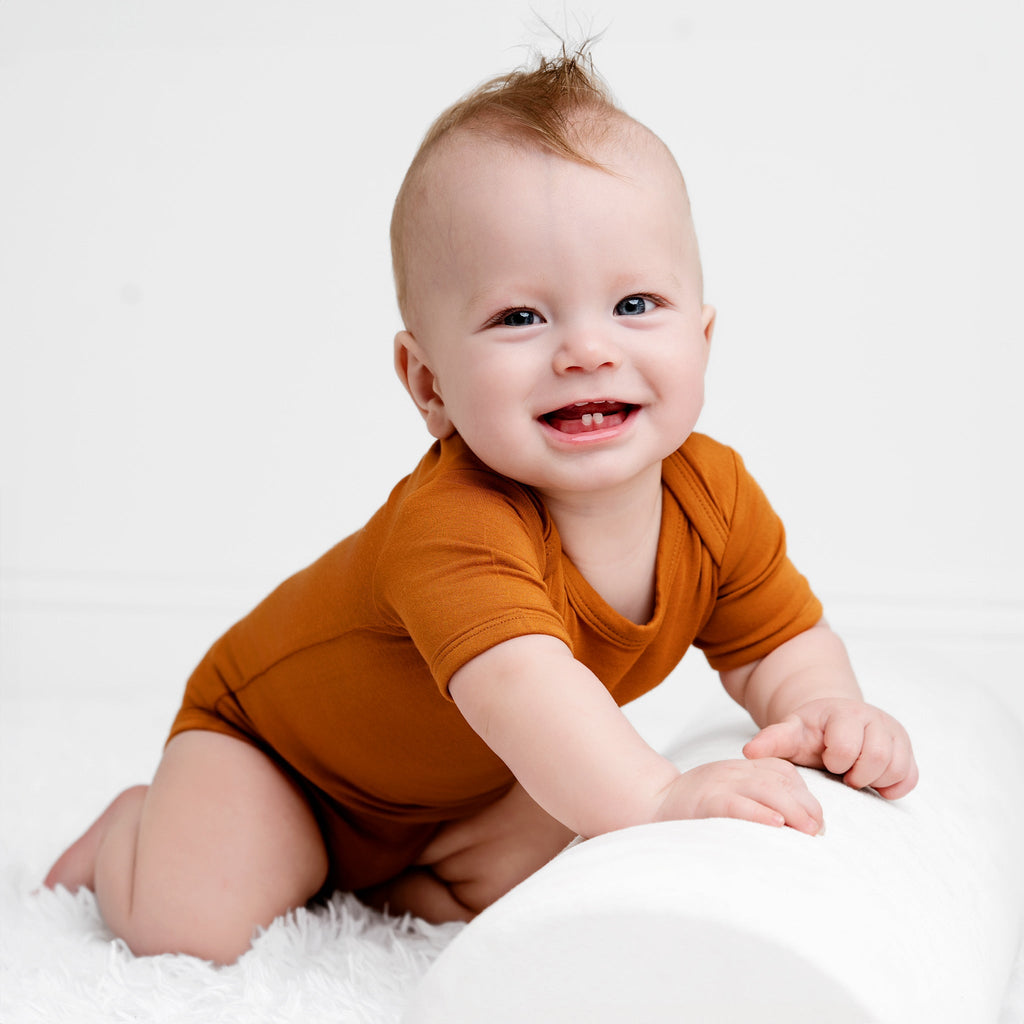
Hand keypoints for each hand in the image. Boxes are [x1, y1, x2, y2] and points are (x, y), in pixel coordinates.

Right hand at [654, 757, 823, 835]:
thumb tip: (802, 826)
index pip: (783, 772)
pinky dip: (757, 813)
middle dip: (804, 805)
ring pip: (763, 789)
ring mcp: (718, 785)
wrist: (650, 804)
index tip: (817, 821)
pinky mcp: (705, 803)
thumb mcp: (730, 793)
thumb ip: (758, 799)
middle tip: (818, 831)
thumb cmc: (695, 807)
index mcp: (740, 769)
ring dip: (790, 810)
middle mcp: (732, 772)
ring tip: (807, 831)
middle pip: (779, 780)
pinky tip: (775, 824)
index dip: (805, 795)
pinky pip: (734, 804)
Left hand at [742, 698, 918, 798]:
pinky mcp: (907, 750)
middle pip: (878, 758)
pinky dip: (893, 786)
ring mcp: (894, 733)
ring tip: (854, 775)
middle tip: (842, 773)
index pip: (848, 747)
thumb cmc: (810, 734)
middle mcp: (873, 718)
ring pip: (897, 768)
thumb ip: (771, 740)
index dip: (836, 761)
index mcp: (843, 712)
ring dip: (874, 780)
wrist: (832, 726)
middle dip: (857, 774)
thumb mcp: (790, 734)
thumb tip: (748, 752)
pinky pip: (910, 778)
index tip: (826, 761)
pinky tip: (872, 782)